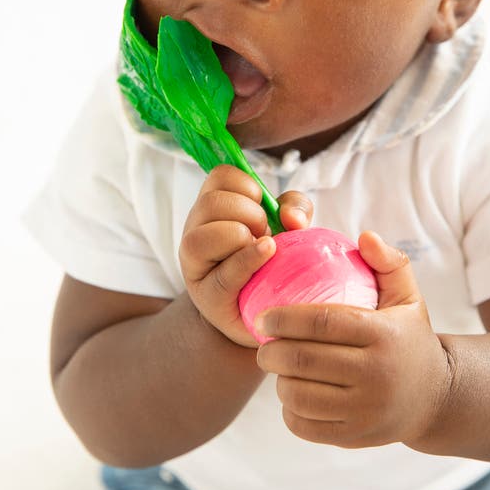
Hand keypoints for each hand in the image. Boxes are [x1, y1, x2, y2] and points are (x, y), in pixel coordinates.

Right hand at [179, 164, 313, 346]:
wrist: (266, 313)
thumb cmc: (272, 261)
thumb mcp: (287, 226)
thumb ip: (294, 208)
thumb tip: (291, 217)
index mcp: (212, 207)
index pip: (220, 175)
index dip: (248, 186)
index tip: (262, 207)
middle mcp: (195, 231)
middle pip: (212, 203)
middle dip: (249, 213)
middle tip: (265, 232)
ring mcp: (195, 266)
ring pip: (203, 237)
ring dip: (241, 236)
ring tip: (263, 249)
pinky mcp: (208, 297)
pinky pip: (225, 274)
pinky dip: (249, 260)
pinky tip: (268, 255)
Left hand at [255, 231, 451, 446]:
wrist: (436, 398)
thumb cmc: (409, 338)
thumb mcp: (408, 297)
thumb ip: (388, 262)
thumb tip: (363, 237)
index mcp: (384, 335)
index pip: (323, 323)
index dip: (284, 318)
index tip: (262, 316)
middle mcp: (377, 375)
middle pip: (303, 361)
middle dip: (271, 351)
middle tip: (264, 344)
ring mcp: (366, 411)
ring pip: (298, 396)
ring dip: (278, 381)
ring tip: (279, 369)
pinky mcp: (356, 437)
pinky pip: (304, 425)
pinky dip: (289, 410)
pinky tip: (293, 394)